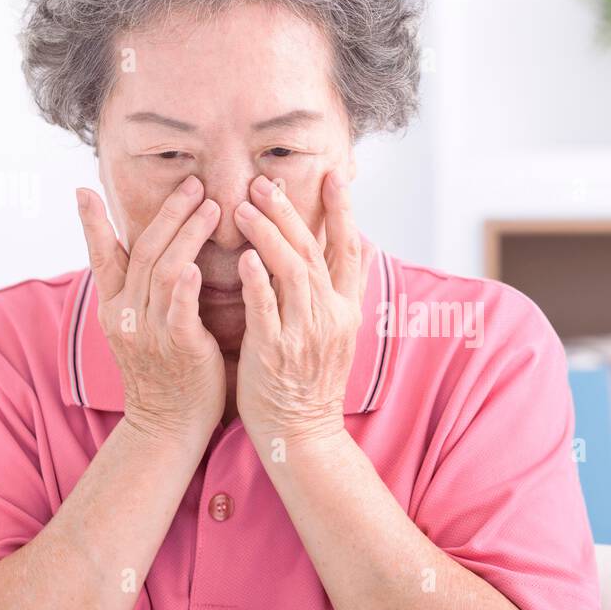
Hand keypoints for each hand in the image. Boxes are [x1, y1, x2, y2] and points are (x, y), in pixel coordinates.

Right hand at [75, 174, 225, 448]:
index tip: (83, 190)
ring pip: (162, 271)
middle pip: (143, 252)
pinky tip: (194, 264)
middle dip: (168, 214)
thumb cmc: (166, 374)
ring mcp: (149, 331)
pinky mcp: (177, 347)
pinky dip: (184, 285)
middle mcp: (126, 315)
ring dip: (186, 234)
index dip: (92, 225)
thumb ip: (142, 294)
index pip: (102, 257)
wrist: (169, 426)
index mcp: (114, 309)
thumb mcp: (141, 330)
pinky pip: (178, 310)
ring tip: (211, 206)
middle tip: (193, 183)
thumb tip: (153, 258)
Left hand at [232, 169, 370, 451]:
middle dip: (290, 212)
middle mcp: (329, 316)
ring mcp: (303, 333)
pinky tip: (245, 257)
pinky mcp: (275, 351)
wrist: (303, 434)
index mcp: (345, 309)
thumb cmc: (313, 382)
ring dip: (268, 235)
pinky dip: (258, 281)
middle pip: (313, 252)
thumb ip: (349, 285)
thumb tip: (367, 244)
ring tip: (243, 206)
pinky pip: (267, 309)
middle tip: (264, 181)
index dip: (343, 211)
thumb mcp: (342, 331)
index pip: (347, 250)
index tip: (334, 175)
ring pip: (292, 272)